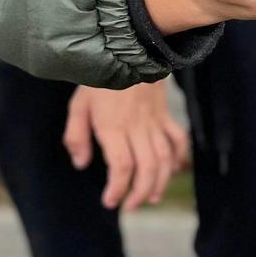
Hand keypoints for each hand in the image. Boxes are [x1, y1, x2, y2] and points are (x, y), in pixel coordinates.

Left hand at [63, 81, 189, 210]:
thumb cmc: (99, 79)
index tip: (110, 201)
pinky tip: (173, 171)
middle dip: (140, 192)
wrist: (131, 50)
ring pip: (164, 158)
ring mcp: (155, 121)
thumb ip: (76, 136)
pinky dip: (178, 158)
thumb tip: (81, 164)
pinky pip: (177, 140)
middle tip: (130, 206)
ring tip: (150, 198)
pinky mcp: (165, 115)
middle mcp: (137, 127)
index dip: (118, 188)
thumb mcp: (78, 104)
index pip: (122, 165)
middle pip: (147, 167)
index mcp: (113, 126)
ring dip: (160, 182)